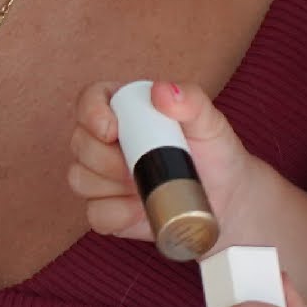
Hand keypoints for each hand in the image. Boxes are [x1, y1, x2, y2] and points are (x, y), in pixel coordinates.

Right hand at [69, 80, 262, 244]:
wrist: (227, 200)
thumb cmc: (215, 154)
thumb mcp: (210, 123)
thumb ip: (192, 100)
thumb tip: (162, 91)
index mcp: (126, 109)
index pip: (90, 100)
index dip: (91, 113)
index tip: (111, 129)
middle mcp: (107, 142)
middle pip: (80, 143)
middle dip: (104, 158)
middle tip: (138, 165)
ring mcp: (104, 178)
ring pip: (79, 179)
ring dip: (108, 185)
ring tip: (142, 187)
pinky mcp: (109, 210)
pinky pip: (94, 214)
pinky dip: (115, 214)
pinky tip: (138, 209)